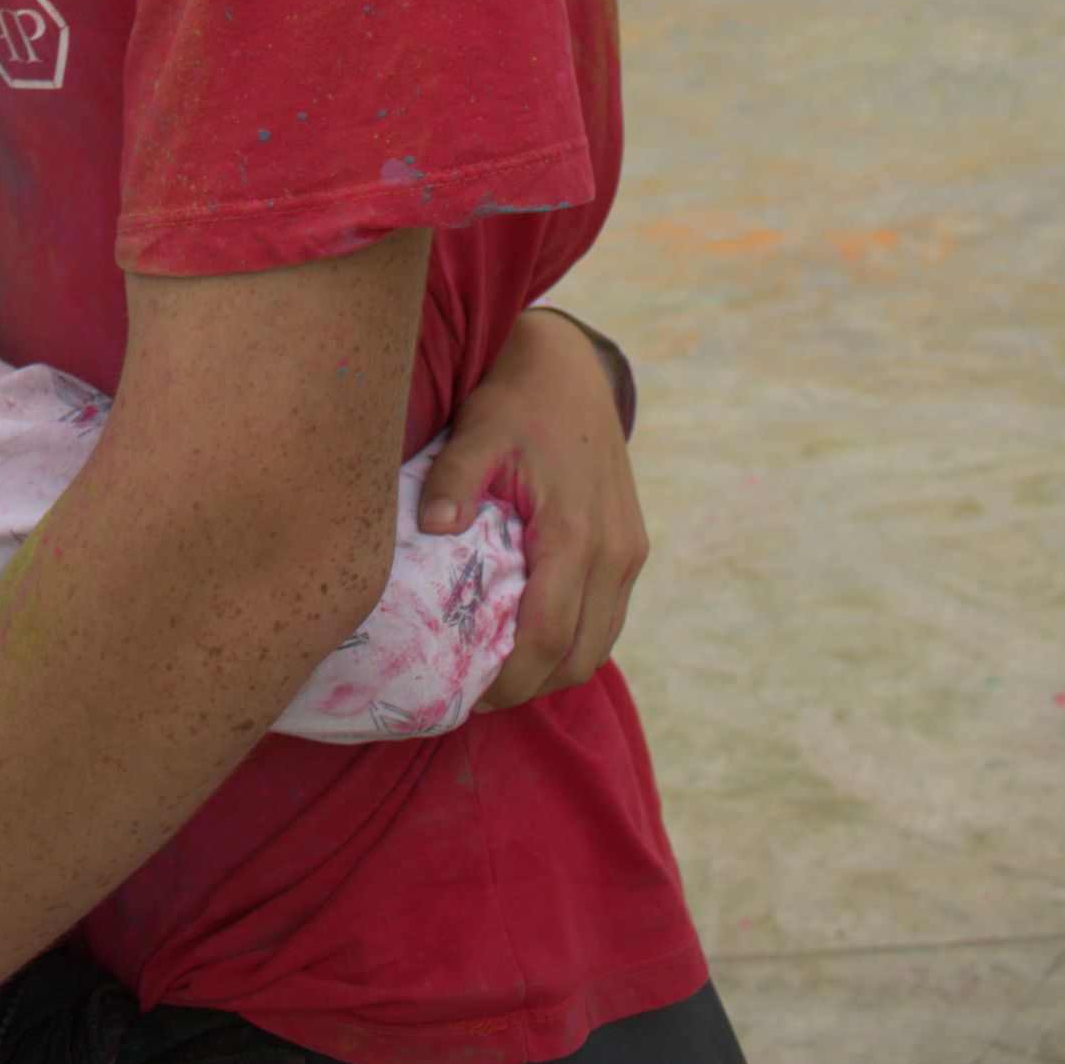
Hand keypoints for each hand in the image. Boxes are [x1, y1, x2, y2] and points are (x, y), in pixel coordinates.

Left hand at [417, 307, 646, 709]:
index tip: (464, 695)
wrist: (571, 369)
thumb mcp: (477, 432)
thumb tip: (433, 529)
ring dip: (553, 667)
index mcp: (574, 533)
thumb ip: (454, 480)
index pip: (546, 640)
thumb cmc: (515, 402)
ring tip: (498, 666)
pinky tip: (529, 630)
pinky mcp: (631, 547)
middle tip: (473, 690)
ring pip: (599, 645)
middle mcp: (613, 552)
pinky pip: (608, 617)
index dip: (508, 681)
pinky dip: (573, 638)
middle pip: (577, 658)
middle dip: (528, 686)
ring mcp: (628, 552)